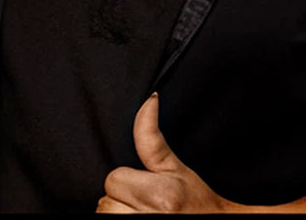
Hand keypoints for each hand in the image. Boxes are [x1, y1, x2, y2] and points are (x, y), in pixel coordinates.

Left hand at [97, 94, 305, 213]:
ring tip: (141, 213)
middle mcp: (152, 217)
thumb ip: (151, 137)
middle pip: (106, 202)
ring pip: (107, 215)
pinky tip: (138, 217)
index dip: (127, 179)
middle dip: (121, 200)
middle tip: (144, 202)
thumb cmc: (198, 202)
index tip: (143, 184)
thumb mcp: (176, 166)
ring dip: (120, 213)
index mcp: (162, 194)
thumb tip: (150, 99)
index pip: (114, 179)